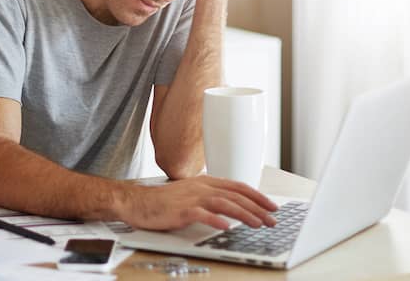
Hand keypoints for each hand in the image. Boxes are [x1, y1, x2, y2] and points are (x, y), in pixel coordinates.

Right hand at [121, 175, 278, 230]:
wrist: (137, 202)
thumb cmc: (163, 201)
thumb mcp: (190, 193)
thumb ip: (210, 196)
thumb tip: (232, 207)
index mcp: (205, 181)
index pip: (237, 186)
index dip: (257, 196)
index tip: (271, 206)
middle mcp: (201, 187)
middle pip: (235, 195)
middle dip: (257, 208)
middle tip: (272, 220)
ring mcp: (191, 198)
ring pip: (224, 203)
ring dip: (243, 214)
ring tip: (257, 224)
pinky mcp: (180, 210)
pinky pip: (202, 214)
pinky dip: (215, 220)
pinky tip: (226, 227)